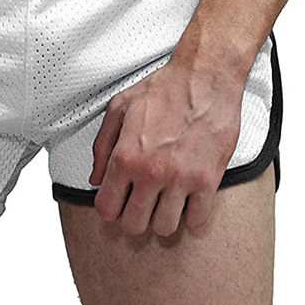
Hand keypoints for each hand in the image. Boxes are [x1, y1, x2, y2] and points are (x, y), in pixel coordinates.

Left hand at [89, 57, 243, 236]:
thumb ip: (102, 145)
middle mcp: (151, 171)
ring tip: (164, 201)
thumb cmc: (164, 88)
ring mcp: (180, 178)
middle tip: (141, 204)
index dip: (110, 209)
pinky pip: (197, 220)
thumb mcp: (120, 107)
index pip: (107, 208)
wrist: (204, 77)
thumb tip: (96, 178)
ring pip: (165, 228)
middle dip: (134, 217)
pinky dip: (191, 215)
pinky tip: (187, 199)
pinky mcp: (208, 180)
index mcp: (126, 155)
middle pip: (134, 225)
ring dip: (162, 218)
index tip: (118, 203)